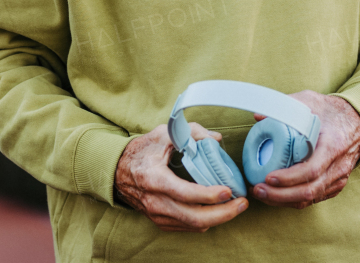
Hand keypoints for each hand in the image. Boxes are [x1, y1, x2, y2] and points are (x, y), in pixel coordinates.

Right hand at [114, 123, 248, 231]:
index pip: (184, 193)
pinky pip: (188, 227)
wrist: (118, 171)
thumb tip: (216, 139)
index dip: (208, 195)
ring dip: (219, 219)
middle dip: (223, 213)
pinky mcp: (161, 222)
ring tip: (236, 207)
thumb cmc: (142, 151)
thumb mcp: (162, 134)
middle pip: (194, 217)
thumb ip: (190, 132)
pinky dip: (206, 221)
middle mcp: (155, 202)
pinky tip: (218, 211)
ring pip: (194, 226)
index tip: (227, 191)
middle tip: (242, 203)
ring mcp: (158, 215)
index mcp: (154, 178)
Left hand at [249, 91, 359, 208]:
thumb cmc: (330, 111)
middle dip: (280, 195)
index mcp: (333, 145)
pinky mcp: (335, 184)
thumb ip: (285, 105)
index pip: (311, 170)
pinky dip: (294, 200)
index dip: (289, 178)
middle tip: (257, 189)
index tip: (268, 177)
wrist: (357, 121)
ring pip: (311, 198)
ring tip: (262, 194)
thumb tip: (258, 116)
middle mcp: (338, 166)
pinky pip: (314, 198)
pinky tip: (276, 196)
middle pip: (309, 191)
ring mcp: (338, 178)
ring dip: (284, 201)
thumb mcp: (309, 100)